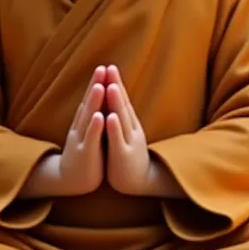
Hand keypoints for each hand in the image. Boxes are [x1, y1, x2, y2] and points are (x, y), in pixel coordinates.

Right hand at [32, 65, 103, 197]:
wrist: (69, 181)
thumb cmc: (83, 155)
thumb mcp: (86, 133)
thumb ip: (90, 118)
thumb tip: (95, 100)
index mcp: (83, 124)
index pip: (90, 100)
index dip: (96, 84)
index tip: (104, 67)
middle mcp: (80, 129)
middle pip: (88, 104)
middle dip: (95, 86)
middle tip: (101, 68)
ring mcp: (81, 141)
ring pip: (88, 119)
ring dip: (94, 102)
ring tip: (99, 86)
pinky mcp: (85, 154)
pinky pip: (90, 139)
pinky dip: (95, 127)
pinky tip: (100, 116)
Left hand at [105, 65, 153, 195]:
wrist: (139, 183)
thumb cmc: (128, 156)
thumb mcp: (126, 134)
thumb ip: (123, 117)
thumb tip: (118, 99)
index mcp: (129, 124)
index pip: (122, 100)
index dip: (115, 83)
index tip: (109, 66)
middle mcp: (131, 130)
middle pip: (123, 104)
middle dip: (116, 85)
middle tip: (110, 67)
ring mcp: (129, 142)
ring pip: (122, 119)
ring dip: (116, 102)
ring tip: (111, 86)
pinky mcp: (124, 156)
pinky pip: (118, 140)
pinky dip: (115, 128)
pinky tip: (110, 117)